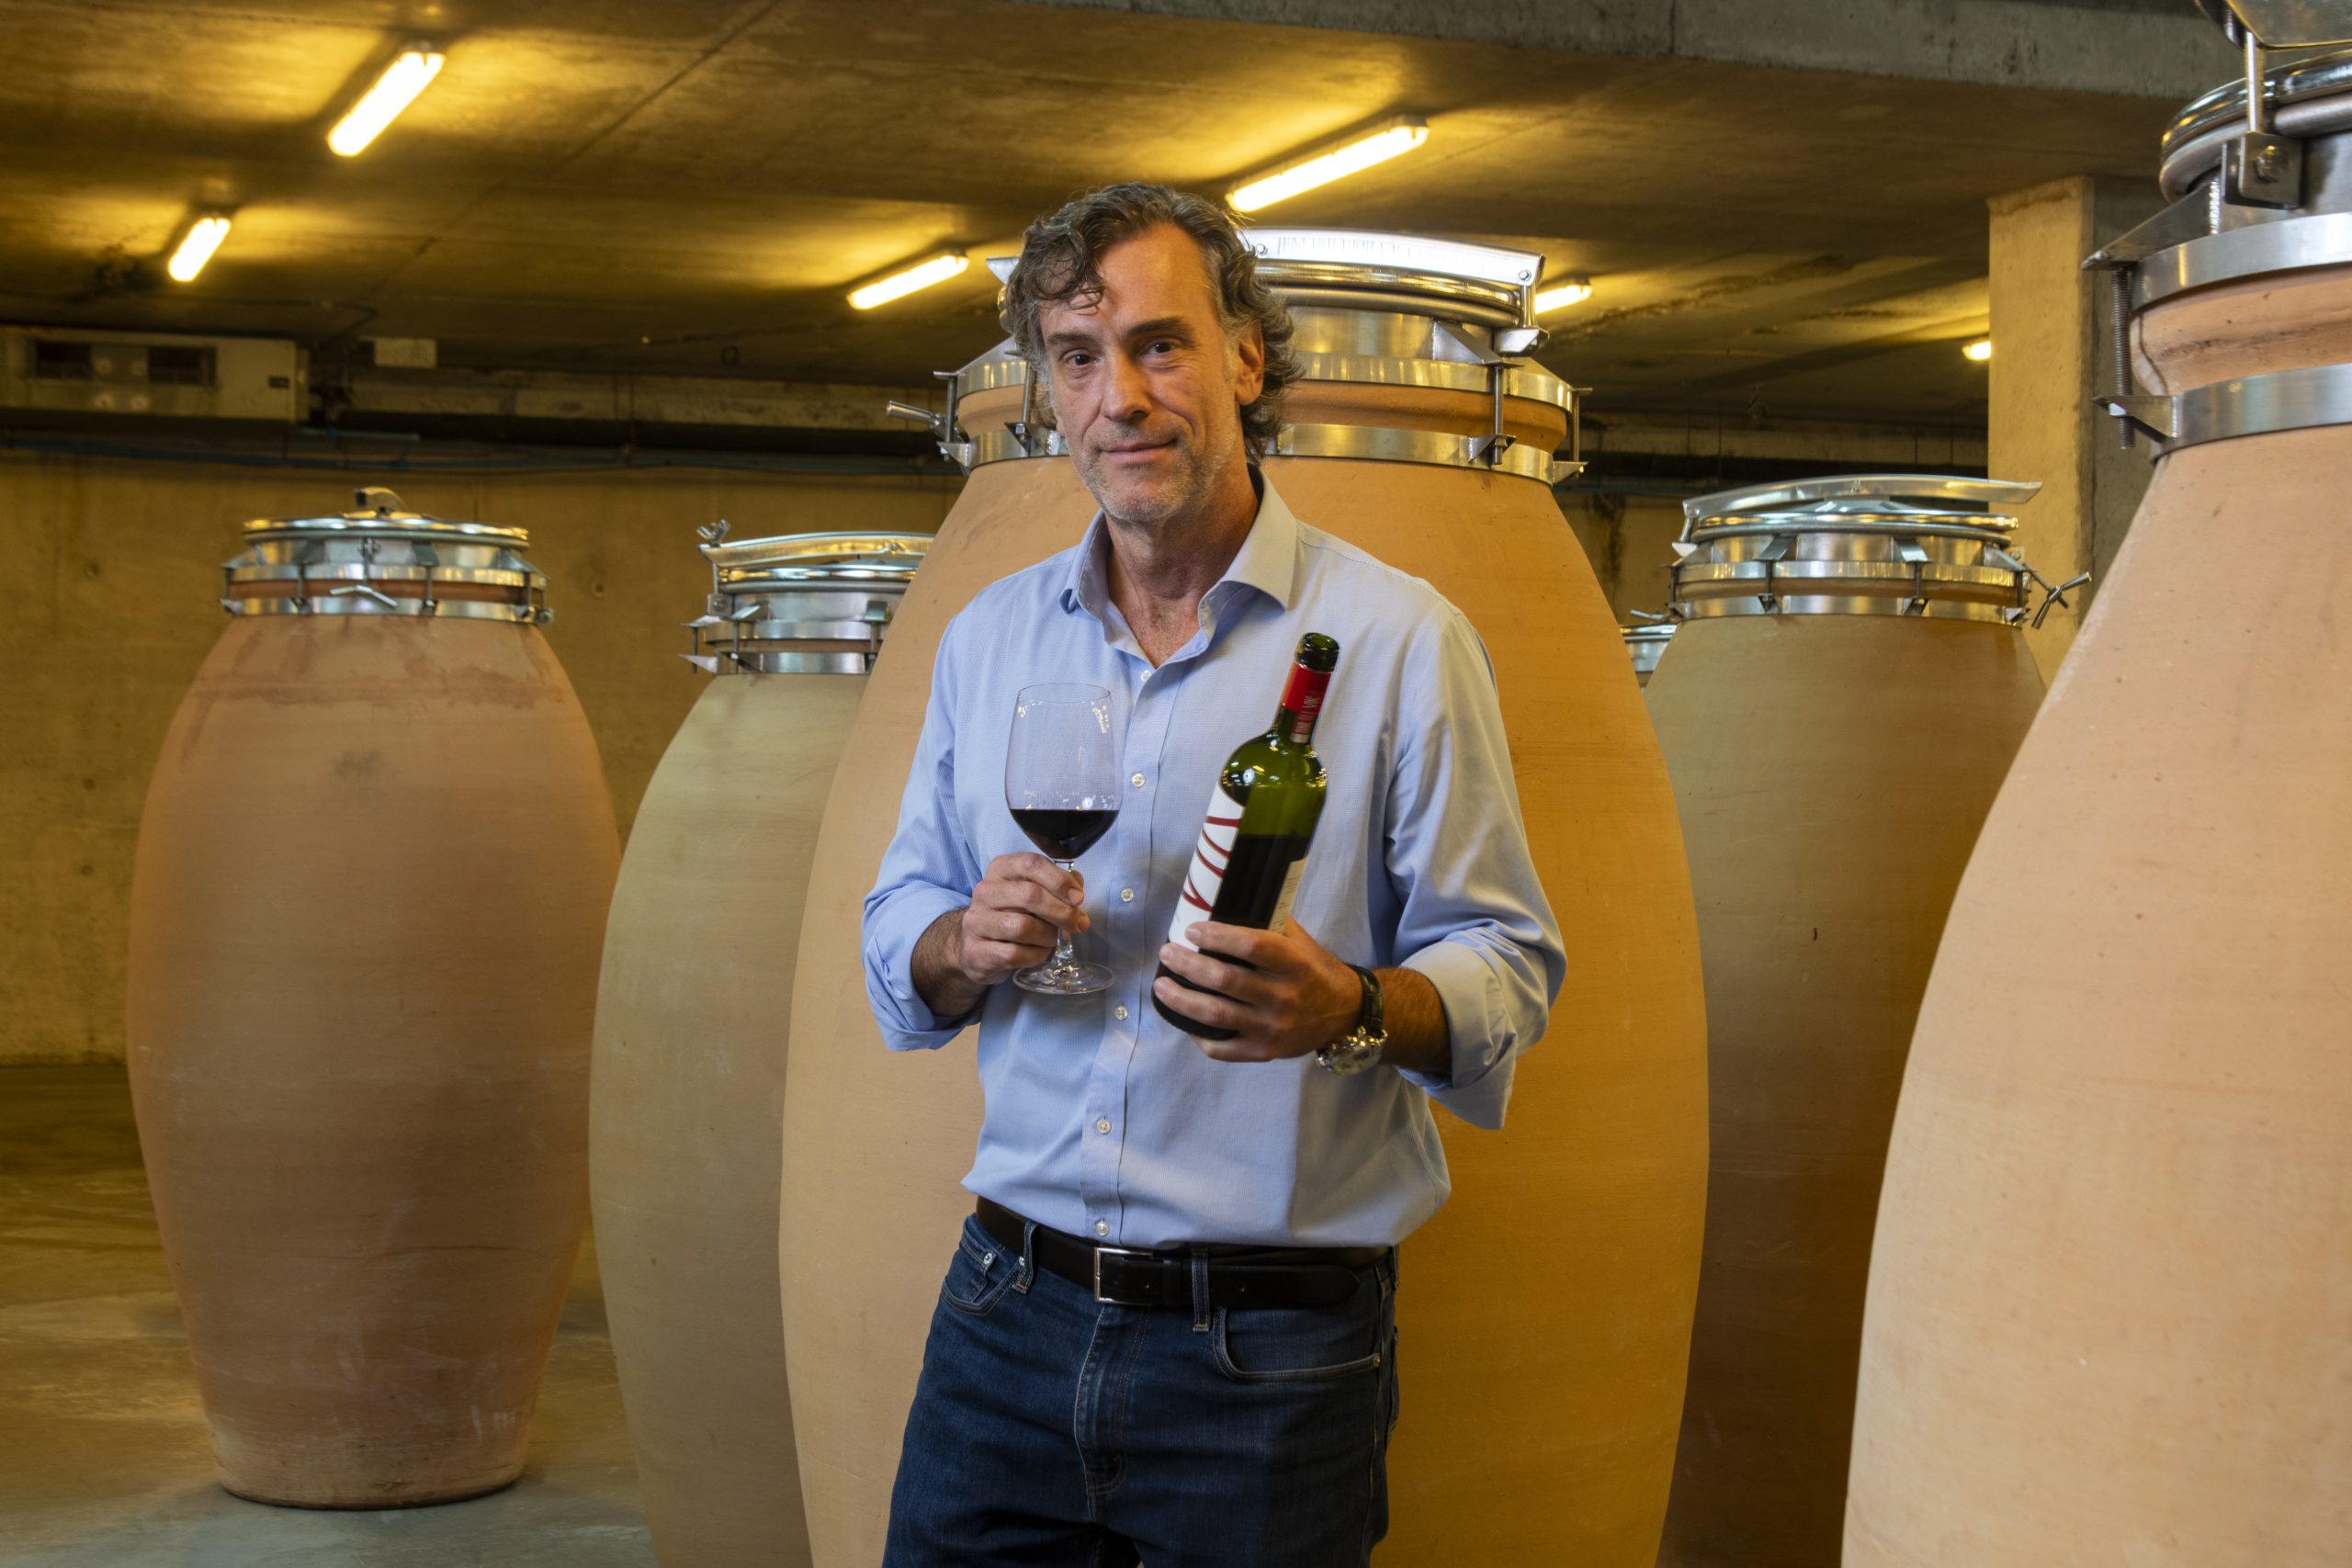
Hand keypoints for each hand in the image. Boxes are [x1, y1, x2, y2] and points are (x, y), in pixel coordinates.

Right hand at [953, 853, 1087, 988]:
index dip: (1059, 880)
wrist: (976, 949)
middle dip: (1061, 911)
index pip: (1031, 864)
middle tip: (1077, 924)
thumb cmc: (1011, 915)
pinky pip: (1015, 953)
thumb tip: (1077, 887)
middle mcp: (985, 891)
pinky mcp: (976, 950)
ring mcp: (977, 921)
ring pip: (1022, 927)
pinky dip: (1035, 955)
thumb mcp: (1032, 894)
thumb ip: (1056, 886)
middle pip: (1029, 895)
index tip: (1078, 897)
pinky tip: (1039, 953)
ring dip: (1047, 936)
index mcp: (1001, 869)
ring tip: (1053, 940)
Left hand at [1153, 918, 1360, 1062]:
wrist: (1345, 1013)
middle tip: (1167, 953)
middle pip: (1226, 980)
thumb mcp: (1301, 942)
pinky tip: (1184, 1022)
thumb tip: (1225, 902)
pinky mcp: (1265, 1052)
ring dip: (1182, 999)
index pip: (1252, 946)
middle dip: (1188, 965)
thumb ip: (1270, 924)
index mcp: (1295, 964)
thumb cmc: (1315, 970)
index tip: (1192, 929)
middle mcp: (1284, 997)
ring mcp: (1273, 1028)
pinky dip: (1199, 1037)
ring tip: (1161, 986)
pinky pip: (1223, 1050)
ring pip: (1216, 1014)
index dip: (1218, 936)